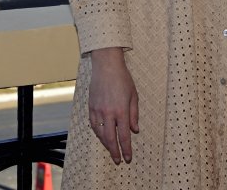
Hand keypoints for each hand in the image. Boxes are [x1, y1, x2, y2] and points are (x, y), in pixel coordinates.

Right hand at [87, 47, 139, 163]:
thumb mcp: (133, 96)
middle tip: (118, 160)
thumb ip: (134, 115)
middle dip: (115, 151)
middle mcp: (108, 113)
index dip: (126, 149)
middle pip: (111, 138)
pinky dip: (98, 133)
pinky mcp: (91, 107)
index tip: (128, 158)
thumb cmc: (123, 79)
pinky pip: (93, 125)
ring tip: (111, 150)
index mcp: (121, 110)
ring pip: (101, 134)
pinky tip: (101, 137)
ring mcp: (98, 111)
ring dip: (106, 144)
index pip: (124, 135)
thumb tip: (135, 130)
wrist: (106, 66)